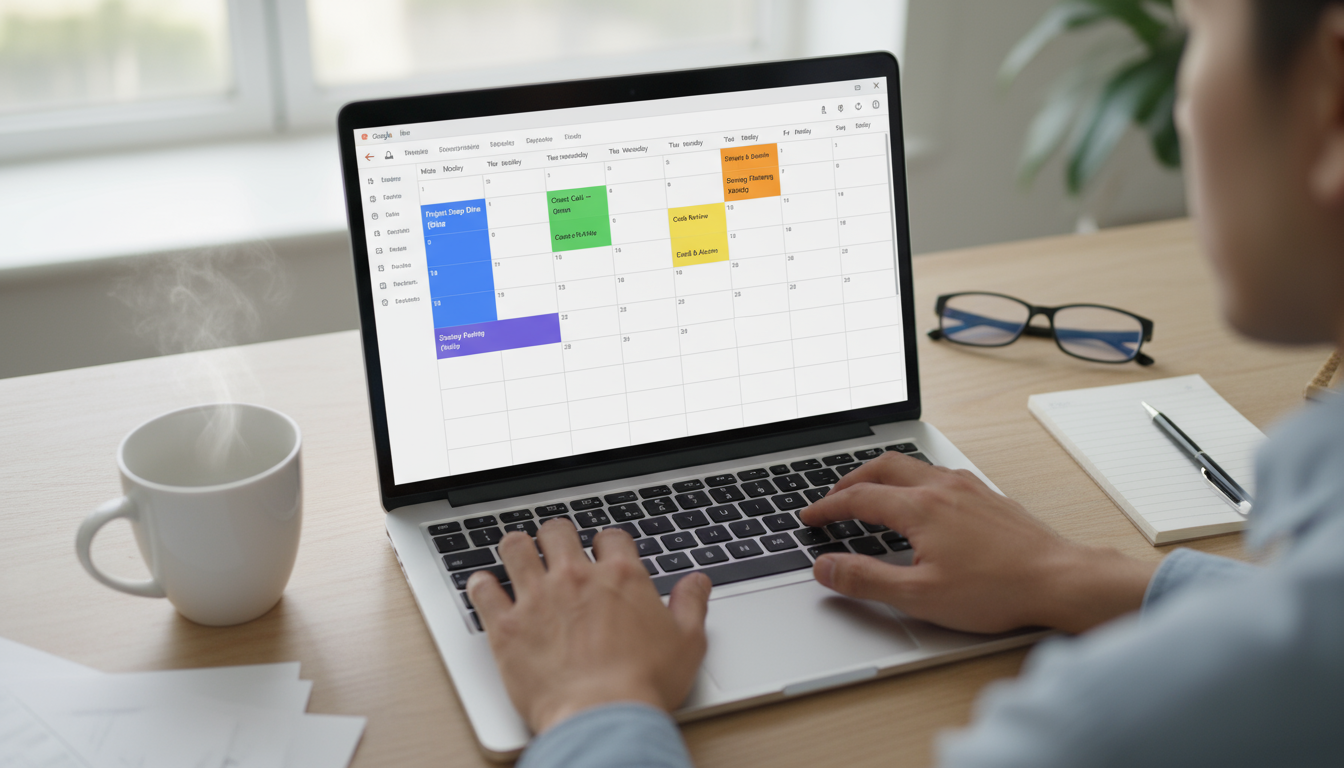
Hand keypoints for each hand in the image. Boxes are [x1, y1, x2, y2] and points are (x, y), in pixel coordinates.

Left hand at [467, 519, 710, 733]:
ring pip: (516, 548)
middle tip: (556, 548)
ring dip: (516, 548)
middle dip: (556, 536)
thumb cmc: (644, 684)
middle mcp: (576, 577)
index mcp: (620, 577)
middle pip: (558, 532)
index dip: (607, 542)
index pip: (610, 537)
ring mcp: (538, 598)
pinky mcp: (508, 626)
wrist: (602, 716)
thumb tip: (698, 583)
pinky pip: (483, 591)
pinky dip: (481, 585)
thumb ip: (691, 605)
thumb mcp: (688, 643)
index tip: (604, 553)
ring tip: (517, 552)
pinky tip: (483, 585)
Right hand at [799, 452, 1155, 633]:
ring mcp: (969, 488)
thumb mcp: (919, 595)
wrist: (1061, 580)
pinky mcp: (988, 496)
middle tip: (833, 498)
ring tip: (870, 492)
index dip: (827, 508)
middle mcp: (942, 488)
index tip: (810, 518)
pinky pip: (939, 474)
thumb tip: (826, 567)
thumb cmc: (997, 589)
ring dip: (883, 475)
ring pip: (913, 466)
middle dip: (850, 480)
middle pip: (882, 467)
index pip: (858, 498)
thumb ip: (865, 580)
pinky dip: (914, 480)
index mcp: (920, 508)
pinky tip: (920, 501)